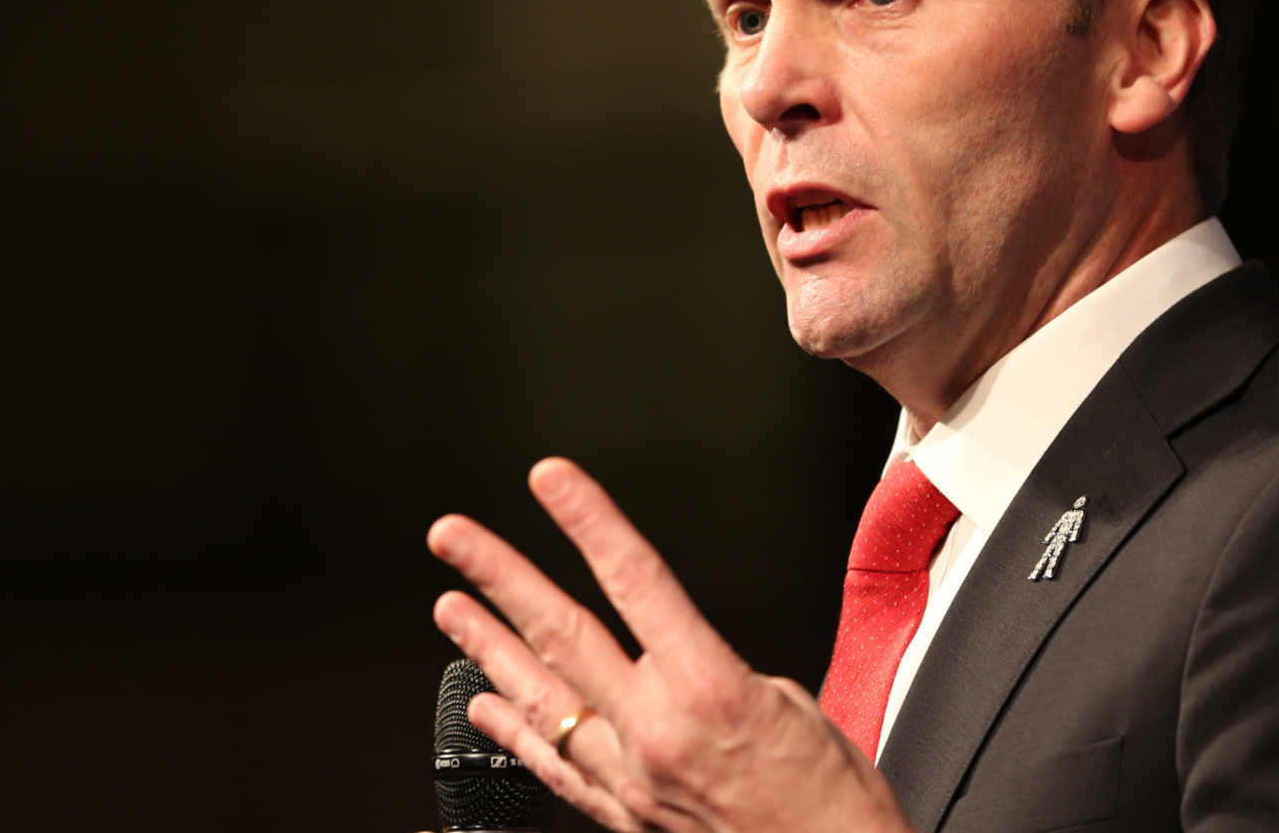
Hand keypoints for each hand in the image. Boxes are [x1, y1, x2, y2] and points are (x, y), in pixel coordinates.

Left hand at [427, 457, 913, 832]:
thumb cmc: (829, 799)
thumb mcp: (788, 701)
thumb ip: (715, 667)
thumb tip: (679, 656)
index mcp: (708, 688)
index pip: (634, 580)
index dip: (588, 522)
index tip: (551, 480)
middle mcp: (656, 732)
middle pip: (562, 634)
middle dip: (500, 576)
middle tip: (453, 537)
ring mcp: (631, 779)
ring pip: (541, 699)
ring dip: (488, 648)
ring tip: (449, 606)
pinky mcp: (626, 816)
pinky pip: (553, 768)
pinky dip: (512, 732)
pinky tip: (482, 704)